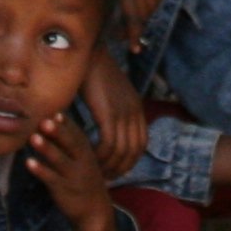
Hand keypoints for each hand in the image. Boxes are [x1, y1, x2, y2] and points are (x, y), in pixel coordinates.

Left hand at [26, 110, 112, 230]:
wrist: (95, 212)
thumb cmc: (84, 180)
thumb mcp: (83, 160)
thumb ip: (70, 142)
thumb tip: (54, 117)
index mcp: (86, 152)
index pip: (77, 134)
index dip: (66, 123)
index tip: (55, 111)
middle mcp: (82, 162)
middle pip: (70, 145)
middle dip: (58, 132)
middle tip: (44, 120)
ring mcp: (73, 176)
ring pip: (60, 161)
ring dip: (46, 149)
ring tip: (33, 138)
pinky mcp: (64, 190)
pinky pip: (51, 179)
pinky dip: (40, 170)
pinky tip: (28, 163)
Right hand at [80, 45, 148, 179]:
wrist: (88, 53)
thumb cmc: (93, 71)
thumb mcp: (110, 93)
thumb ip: (111, 109)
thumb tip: (106, 122)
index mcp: (136, 107)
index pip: (141, 143)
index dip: (131, 159)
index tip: (118, 169)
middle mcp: (134, 112)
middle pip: (134, 151)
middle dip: (122, 168)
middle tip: (106, 177)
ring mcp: (123, 113)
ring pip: (121, 151)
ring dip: (109, 165)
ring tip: (96, 172)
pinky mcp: (109, 113)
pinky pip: (108, 144)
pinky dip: (100, 155)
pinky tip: (89, 158)